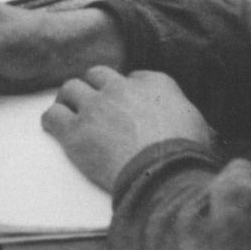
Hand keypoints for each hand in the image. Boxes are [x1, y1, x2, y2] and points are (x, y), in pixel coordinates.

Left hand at [43, 68, 213, 190]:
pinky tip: (55, 128)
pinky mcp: (75, 131)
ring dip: (69, 99)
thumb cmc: (186, 154)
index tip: (124, 103)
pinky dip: (52, 120)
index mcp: (155, 84)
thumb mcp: (197, 123)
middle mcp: (122, 87)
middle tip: (92, 104)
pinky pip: (53, 116)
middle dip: (94, 87)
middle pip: (96, 75)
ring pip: (70, 88)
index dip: (126, 90)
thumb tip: (183, 119)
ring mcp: (95, 107)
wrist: (164, 174)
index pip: (133, 76)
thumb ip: (181, 113)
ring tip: (69, 112)